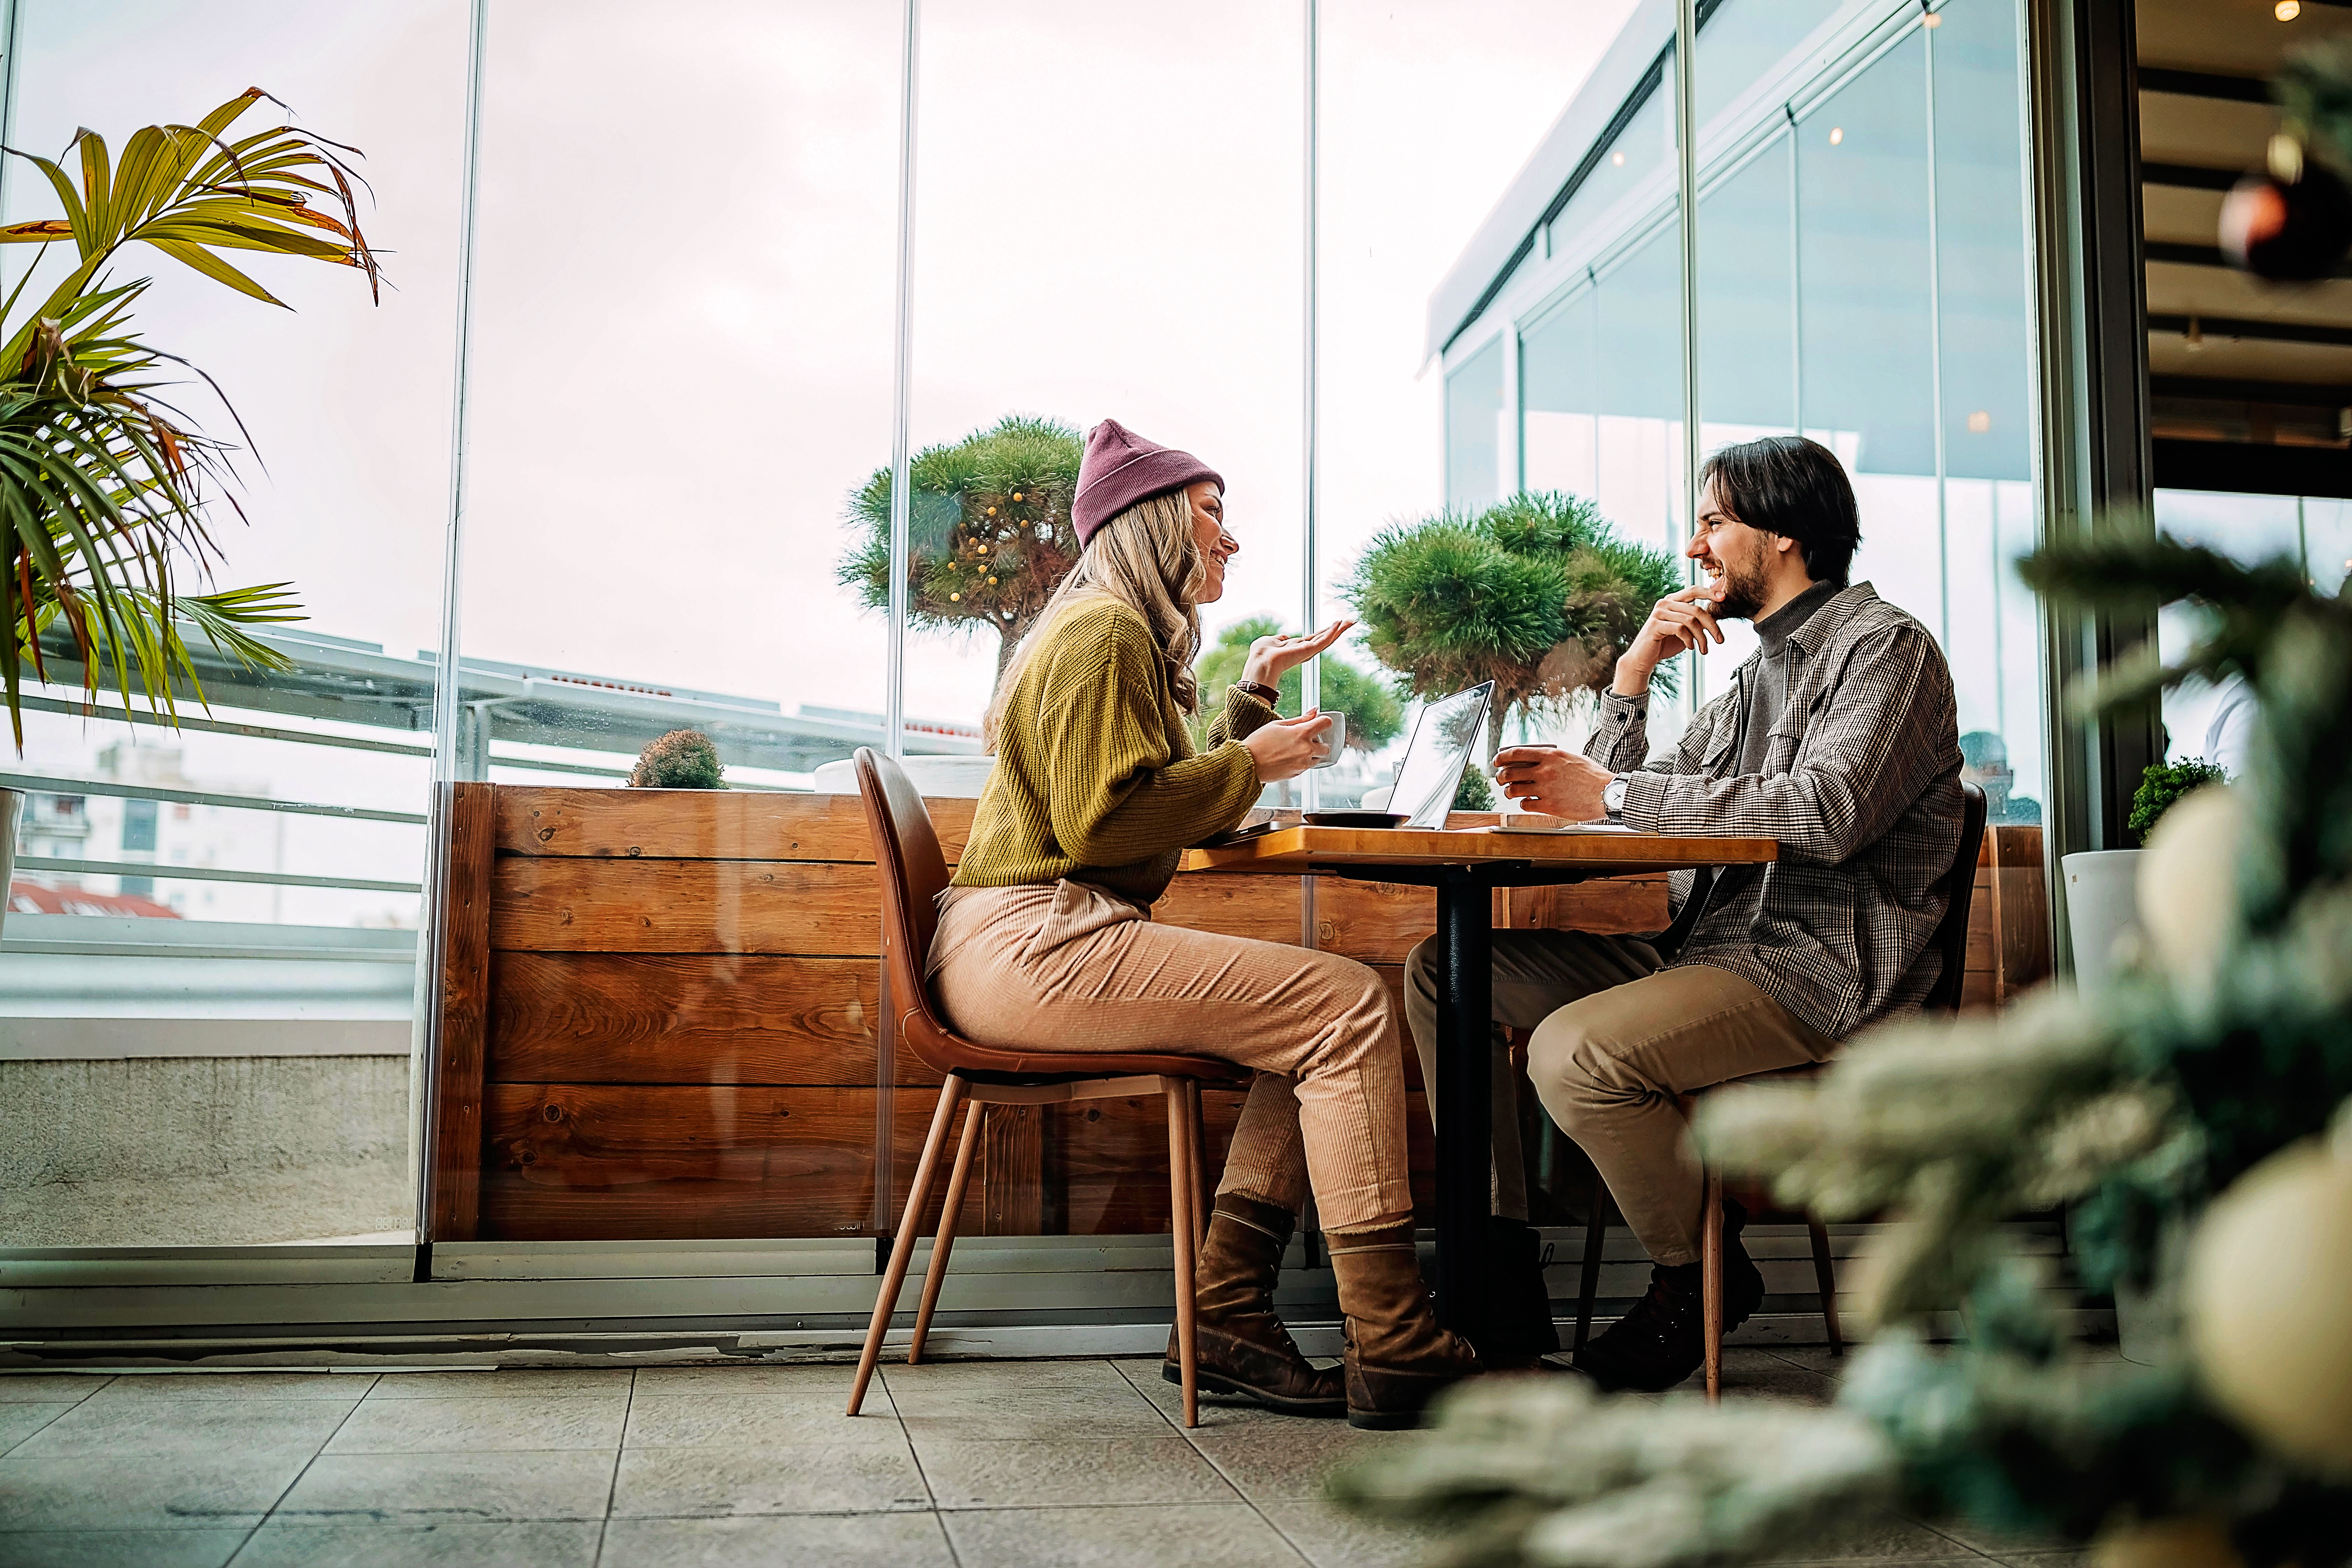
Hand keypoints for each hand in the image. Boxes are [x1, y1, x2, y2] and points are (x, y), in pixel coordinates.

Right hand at [1240, 709, 1337, 782]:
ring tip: (1294, 750)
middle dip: (1318, 742)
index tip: (1318, 723)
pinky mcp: (1298, 774)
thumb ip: (1300, 718)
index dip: (1323, 721)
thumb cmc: (1259, 742)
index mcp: (1302, 733)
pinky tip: (1287, 757)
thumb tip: (1315, 711)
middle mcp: (1306, 750)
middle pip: (1326, 746)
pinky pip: (1307, 766)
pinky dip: (1302, 761)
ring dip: (1312, 753)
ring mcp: (1303, 764)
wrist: (1247, 763)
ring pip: (1318, 758)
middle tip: (1303, 740)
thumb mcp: (1278, 725)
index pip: (1326, 723)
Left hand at [1241, 619, 1354, 688]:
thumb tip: (1283, 637)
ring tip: (1350, 621)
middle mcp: (1305, 650)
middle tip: (1350, 622)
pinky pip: (1323, 640)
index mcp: (1297, 648)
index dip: (1325, 631)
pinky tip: (1339, 624)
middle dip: (1338, 630)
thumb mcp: (1270, 641)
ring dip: (1339, 630)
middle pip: (1325, 638)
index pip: (1315, 638)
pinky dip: (1332, 632)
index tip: (1335, 624)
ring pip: (1327, 639)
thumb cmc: (1261, 654)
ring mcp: (1308, 651)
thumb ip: (1278, 639)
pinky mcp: (1309, 650)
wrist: (1260, 662)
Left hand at [1492, 745, 1612, 819]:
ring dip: (1508, 791)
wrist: (1607, 793)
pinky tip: (1526, 802)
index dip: (1501, 757)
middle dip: (1500, 777)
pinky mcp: (1549, 806)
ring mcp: (1545, 789)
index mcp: (1550, 755)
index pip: (1516, 753)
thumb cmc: (1593, 776)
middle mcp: (1544, 771)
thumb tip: (1536, 760)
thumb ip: (1552, 759)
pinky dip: (1522, 803)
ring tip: (1510, 792)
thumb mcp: (1571, 758)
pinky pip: (1525, 805)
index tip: (1497, 761)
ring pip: (1513, 790)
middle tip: (1500, 779)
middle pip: (1509, 772)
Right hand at [1616, 586, 1724, 694]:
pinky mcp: (1655, 625)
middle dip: (1712, 626)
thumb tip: (1720, 603)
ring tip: (1704, 649)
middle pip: (1696, 609)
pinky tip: (1690, 647)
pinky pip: (1680, 629)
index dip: (1709, 592)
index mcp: (1673, 600)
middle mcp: (1665, 603)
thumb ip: (1700, 618)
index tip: (1724, 598)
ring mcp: (1659, 613)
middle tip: (1720, 640)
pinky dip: (1689, 640)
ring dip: (1701, 637)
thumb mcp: (1687, 628)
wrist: (1644, 658)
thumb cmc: (1667, 642)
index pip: (1694, 590)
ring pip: (1690, 620)